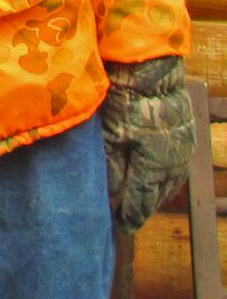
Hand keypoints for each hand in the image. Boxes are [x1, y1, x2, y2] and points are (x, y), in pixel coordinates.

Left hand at [101, 56, 194, 233]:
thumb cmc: (125, 102)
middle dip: (143, 208)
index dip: (130, 215)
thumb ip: (111, 166)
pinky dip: (166, 178)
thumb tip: (110, 193)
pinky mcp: (188, 137)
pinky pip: (178, 167)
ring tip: (142, 205)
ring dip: (156, 195)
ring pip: (171, 182)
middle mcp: (175, 161)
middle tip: (127, 220)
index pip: (141, 199)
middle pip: (158, 195)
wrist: (151, 71)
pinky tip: (158, 181)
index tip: (121, 227)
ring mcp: (185, 149)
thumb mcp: (111, 136)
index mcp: (154, 165)